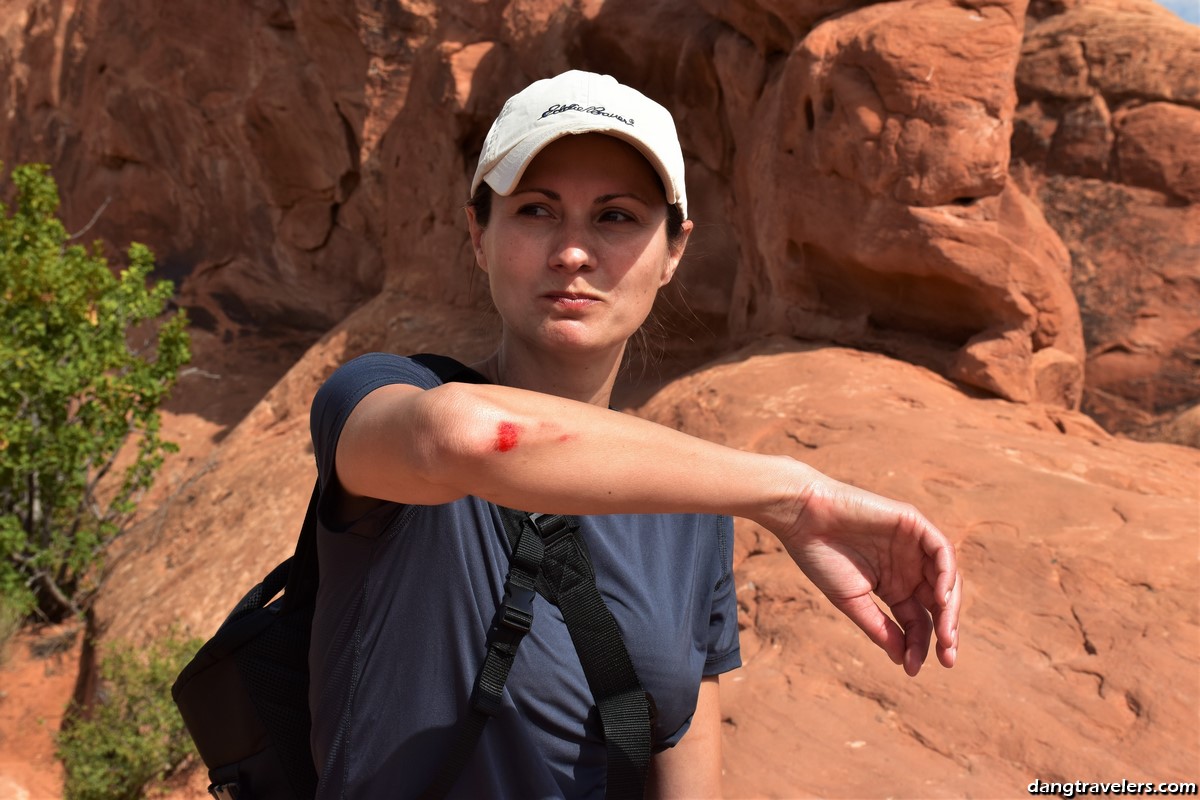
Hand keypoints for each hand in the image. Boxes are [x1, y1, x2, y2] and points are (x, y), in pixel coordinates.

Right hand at [774, 472, 961, 675]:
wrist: (803, 518)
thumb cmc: (820, 558)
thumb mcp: (852, 601)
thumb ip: (880, 627)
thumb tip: (905, 660)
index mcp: (893, 586)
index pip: (917, 620)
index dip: (920, 645)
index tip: (913, 668)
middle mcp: (908, 568)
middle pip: (938, 604)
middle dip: (945, 631)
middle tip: (945, 657)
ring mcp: (913, 546)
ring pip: (946, 579)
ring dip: (950, 608)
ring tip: (945, 634)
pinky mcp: (913, 523)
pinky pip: (941, 550)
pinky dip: (946, 573)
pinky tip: (940, 598)